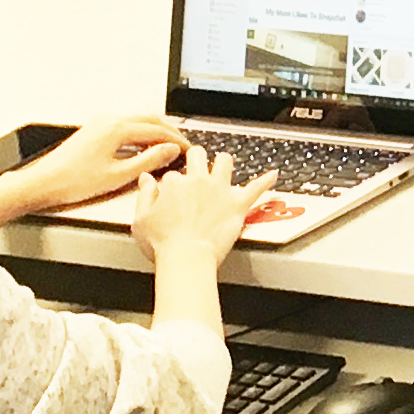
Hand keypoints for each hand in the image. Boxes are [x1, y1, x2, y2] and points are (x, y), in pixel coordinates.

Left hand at [11, 116, 188, 213]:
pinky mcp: (93, 131)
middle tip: (181, 145)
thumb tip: (169, 151)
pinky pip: (124, 126)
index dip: (176, 140)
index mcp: (117, 129)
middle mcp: (108, 121)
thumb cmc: (73, 182)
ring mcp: (99, 124)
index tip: (188, 149)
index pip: (157, 130)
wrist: (42, 183)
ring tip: (165, 147)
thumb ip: (148, 160)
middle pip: (149, 119)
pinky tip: (141, 148)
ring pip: (136, 121)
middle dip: (168, 131)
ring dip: (154, 132)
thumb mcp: (118, 175)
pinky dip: (139, 134)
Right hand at [133, 149, 278, 274]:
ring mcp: (219, 190)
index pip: (172, 174)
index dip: (172, 184)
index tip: (172, 193)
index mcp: (174, 184)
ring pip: (225, 161)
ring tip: (224, 163)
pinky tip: (273, 174)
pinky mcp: (237, 203)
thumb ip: (144, 195)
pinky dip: (266, 180)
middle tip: (197, 164)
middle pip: (198, 156)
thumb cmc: (163, 244)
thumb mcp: (140, 219)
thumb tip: (145, 178)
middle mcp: (198, 181)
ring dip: (224, 161)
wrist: (187, 257)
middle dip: (197, 157)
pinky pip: (256, 188)